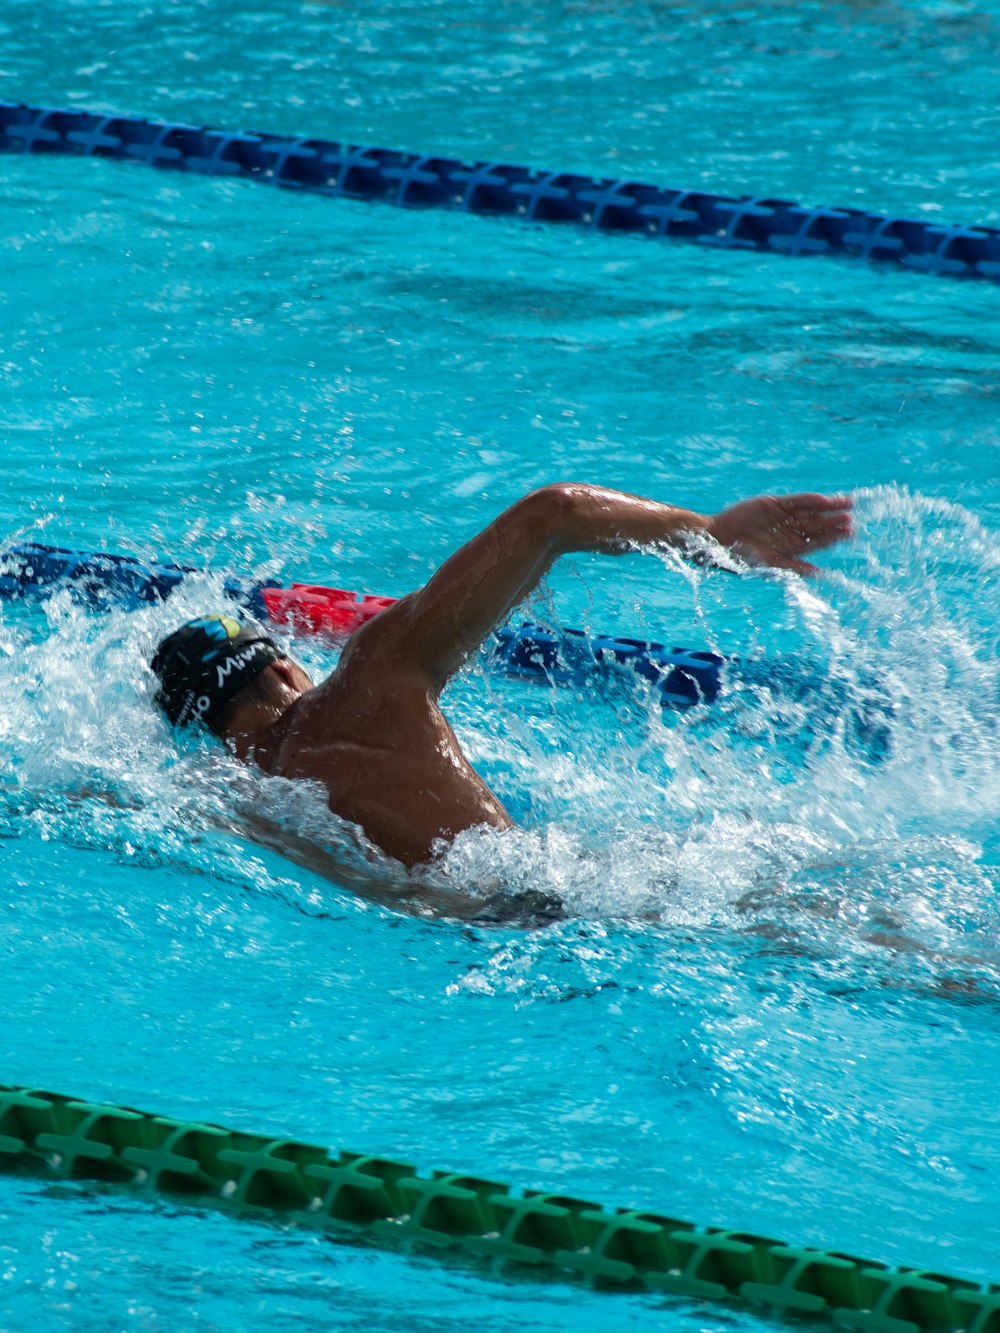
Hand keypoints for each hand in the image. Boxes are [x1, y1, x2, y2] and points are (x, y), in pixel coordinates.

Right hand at [708, 492, 853, 575]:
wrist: (717, 538)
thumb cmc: (740, 557)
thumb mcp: (769, 564)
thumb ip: (793, 567)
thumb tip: (819, 575)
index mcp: (790, 549)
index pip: (817, 542)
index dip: (833, 537)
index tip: (850, 533)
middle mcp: (789, 531)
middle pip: (818, 526)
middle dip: (834, 522)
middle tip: (852, 519)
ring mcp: (782, 516)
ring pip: (811, 511)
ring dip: (829, 508)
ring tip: (848, 503)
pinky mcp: (773, 503)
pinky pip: (795, 501)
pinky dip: (808, 500)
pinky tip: (823, 499)